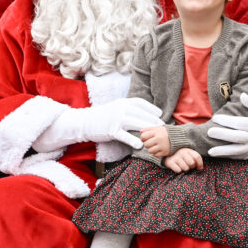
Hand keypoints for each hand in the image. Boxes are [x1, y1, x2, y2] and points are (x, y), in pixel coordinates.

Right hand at [33, 97, 163, 151]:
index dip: (152, 109)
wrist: (85, 122)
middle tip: (162, 127)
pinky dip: (133, 140)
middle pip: (141, 114)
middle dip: (154, 121)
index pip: (141, 103)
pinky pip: (125, 135)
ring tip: (155, 135)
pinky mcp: (111, 130)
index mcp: (122, 102)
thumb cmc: (103, 116)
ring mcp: (116, 119)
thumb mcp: (115, 108)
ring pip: (136, 123)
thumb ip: (128, 109)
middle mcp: (120, 108)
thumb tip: (143, 114)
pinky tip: (141, 145)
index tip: (159, 114)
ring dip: (147, 129)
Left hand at [140, 125, 169, 156]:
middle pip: (146, 144)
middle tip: (151, 143)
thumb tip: (141, 131)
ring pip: (150, 151)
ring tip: (155, 146)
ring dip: (151, 149)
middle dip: (147, 144)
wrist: (179, 137)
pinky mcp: (165, 152)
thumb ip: (149, 129)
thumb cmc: (167, 133)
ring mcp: (162, 146)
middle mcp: (159, 139)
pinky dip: (156, 153)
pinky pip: (155, 155)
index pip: (143, 136)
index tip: (145, 139)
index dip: (142, 138)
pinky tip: (159, 149)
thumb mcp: (158, 128)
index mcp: (156, 132)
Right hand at [164, 148, 202, 172]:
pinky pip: (178, 170)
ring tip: (182, 166)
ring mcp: (175, 157)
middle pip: (192, 163)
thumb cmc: (181, 156)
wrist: (166, 152)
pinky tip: (177, 167)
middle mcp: (182, 152)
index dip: (200, 164)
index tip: (199, 168)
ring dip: (184, 169)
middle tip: (188, 165)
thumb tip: (200, 168)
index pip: (197, 157)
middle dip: (191, 166)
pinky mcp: (170, 162)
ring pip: (185, 168)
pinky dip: (178, 170)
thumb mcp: (188, 154)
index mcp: (188, 150)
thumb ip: (195, 158)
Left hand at [207, 93, 247, 158]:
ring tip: (210, 151)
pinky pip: (237, 157)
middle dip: (222, 135)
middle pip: (236, 137)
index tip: (215, 118)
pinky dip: (227, 156)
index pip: (240, 123)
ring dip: (222, 151)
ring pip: (236, 151)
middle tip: (209, 132)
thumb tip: (242, 95)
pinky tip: (216, 154)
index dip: (227, 121)